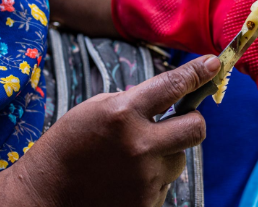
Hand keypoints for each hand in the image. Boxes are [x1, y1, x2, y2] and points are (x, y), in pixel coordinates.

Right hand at [0, 55, 220, 206]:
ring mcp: (146, 178)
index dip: (196, 73)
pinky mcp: (147, 203)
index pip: (172, 86)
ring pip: (179, 159)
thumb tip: (172, 98)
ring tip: (131, 160)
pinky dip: (152, 179)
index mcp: (123, 113)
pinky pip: (165, 183)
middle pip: (196, 129)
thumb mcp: (96, 109)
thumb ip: (134, 103)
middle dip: (192, 123)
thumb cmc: (68, 146)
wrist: (45, 195)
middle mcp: (140, 145)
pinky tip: (126, 179)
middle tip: (176, 125)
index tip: (212, 64)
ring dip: (164, 155)